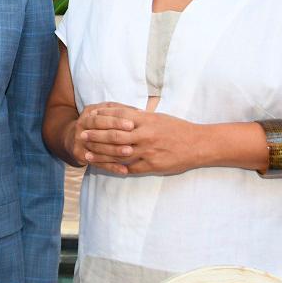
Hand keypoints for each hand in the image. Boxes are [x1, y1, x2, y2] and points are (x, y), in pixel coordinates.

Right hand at [62, 102, 137, 165]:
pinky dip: (111, 167)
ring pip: (98, 148)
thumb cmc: (96, 122)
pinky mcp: (80, 155)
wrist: (73, 136)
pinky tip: (124, 170)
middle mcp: (81, 126)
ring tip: (130, 152)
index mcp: (88, 113)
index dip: (116, 121)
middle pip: (98, 132)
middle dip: (115, 135)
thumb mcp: (103, 112)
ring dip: (114, 151)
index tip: (131, 124)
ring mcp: (79, 141)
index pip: (102, 116)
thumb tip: (140, 111)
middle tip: (132, 138)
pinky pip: (97, 163)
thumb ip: (119, 110)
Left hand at [83, 107, 203, 174]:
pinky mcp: (152, 165)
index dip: (102, 117)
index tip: (90, 117)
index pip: (119, 116)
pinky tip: (106, 168)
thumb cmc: (178, 128)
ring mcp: (148, 151)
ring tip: (88, 154)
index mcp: (146, 120)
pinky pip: (130, 167)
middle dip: (97, 136)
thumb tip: (121, 114)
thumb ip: (140, 117)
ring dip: (102, 154)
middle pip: (115, 135)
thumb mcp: (158, 117)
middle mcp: (145, 135)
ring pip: (119, 153)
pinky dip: (117, 168)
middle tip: (82, 135)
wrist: (199, 145)